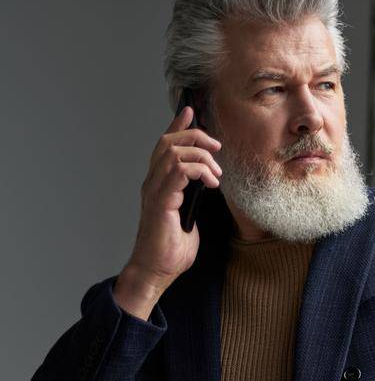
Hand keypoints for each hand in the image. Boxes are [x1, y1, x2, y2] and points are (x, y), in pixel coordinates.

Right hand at [116, 105, 223, 318]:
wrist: (157, 269)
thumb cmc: (172, 247)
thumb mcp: (190, 215)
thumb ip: (194, 196)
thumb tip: (208, 184)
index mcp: (159, 183)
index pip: (164, 145)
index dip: (177, 125)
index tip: (191, 111)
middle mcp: (152, 182)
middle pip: (167, 141)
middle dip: (195, 136)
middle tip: (216, 147)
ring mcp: (154, 191)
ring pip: (173, 153)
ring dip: (201, 157)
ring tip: (216, 174)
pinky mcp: (160, 202)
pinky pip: (177, 172)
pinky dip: (198, 170)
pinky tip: (211, 182)